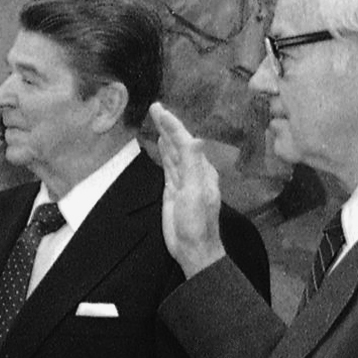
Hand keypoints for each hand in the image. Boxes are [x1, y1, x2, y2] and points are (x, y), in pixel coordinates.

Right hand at [146, 104, 228, 277]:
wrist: (193, 249)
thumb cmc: (196, 223)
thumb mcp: (195, 193)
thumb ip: (193, 166)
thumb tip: (195, 139)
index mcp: (201, 169)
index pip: (185, 141)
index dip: (172, 125)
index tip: (159, 110)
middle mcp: (194, 171)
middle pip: (179, 143)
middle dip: (168, 125)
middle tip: (155, 108)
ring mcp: (183, 180)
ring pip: (173, 152)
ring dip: (165, 135)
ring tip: (157, 119)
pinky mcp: (173, 190)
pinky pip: (168, 165)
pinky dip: (164, 152)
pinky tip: (160, 144)